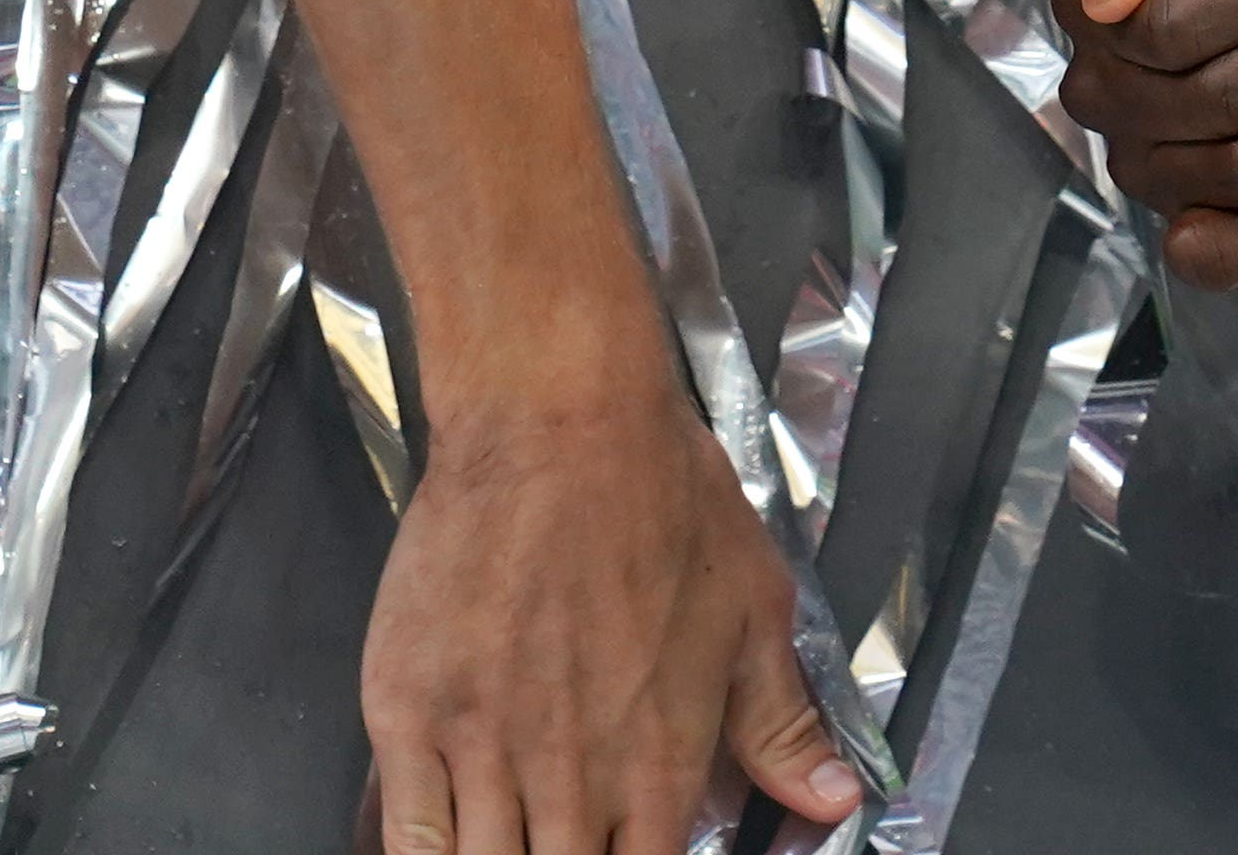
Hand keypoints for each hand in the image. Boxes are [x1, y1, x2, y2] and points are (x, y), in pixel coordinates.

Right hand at [358, 370, 860, 854]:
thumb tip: (830, 800)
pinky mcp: (408, 714)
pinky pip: (407, 835)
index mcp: (658, 763)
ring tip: (515, 844)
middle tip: (570, 840)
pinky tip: (449, 845)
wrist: (560, 425)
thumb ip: (782, 724)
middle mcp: (570, 774)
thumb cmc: (664, 502)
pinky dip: (424, 853)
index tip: (630, 851)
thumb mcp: (754, 611)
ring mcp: (482, 748)